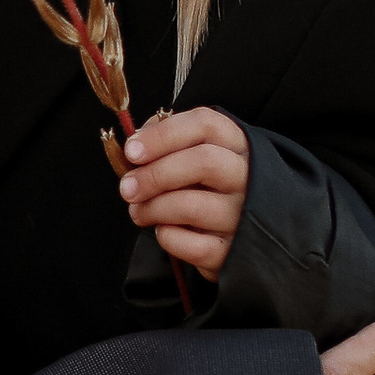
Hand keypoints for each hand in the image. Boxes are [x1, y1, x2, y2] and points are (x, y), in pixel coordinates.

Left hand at [118, 108, 249, 276]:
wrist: (247, 233)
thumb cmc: (209, 186)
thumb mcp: (198, 155)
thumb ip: (169, 141)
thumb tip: (137, 140)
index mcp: (237, 144)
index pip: (205, 125)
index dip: (162, 135)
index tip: (132, 151)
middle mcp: (247, 177)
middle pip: (203, 162)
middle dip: (155, 174)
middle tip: (127, 188)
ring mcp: (242, 215)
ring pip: (192, 206)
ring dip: (153, 208)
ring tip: (137, 211)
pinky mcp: (232, 250)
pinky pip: (193, 245)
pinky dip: (167, 237)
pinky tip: (162, 231)